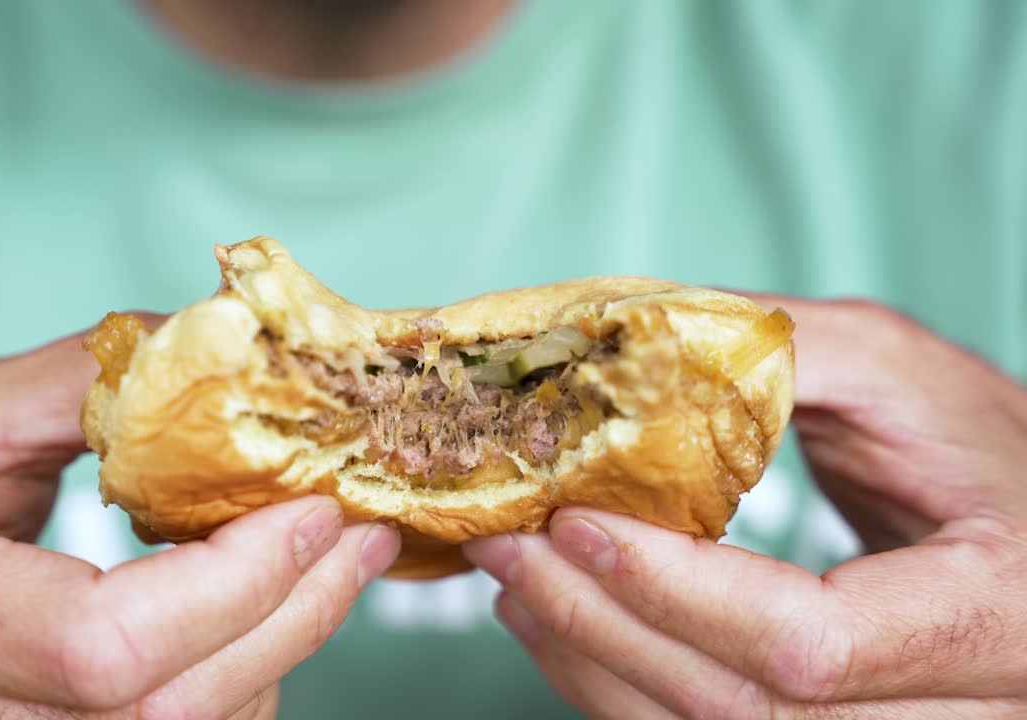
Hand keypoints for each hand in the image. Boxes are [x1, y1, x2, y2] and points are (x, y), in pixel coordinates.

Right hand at [0, 329, 400, 718]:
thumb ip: (89, 388)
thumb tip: (229, 355)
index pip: (103, 640)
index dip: (237, 584)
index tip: (312, 513)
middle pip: (163, 710)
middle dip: (291, 619)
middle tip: (355, 539)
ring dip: (274, 656)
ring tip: (317, 570)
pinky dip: (227, 692)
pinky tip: (249, 626)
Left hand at [465, 299, 1026, 718]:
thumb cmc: (985, 444)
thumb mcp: (902, 373)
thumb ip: (780, 353)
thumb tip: (628, 338)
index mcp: (995, 612)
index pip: (810, 642)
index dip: (676, 591)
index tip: (576, 523)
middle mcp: (959, 710)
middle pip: (743, 707)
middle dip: (600, 625)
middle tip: (507, 547)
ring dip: (592, 662)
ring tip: (513, 583)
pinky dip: (620, 687)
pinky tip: (563, 626)